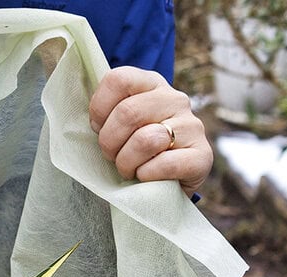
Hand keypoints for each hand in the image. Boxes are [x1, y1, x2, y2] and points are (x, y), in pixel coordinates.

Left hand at [88, 66, 211, 195]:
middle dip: (110, 143)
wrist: (162, 188)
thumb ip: (104, 110)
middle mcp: (175, 98)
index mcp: (151, 84)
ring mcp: (193, 126)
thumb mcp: (116, 126)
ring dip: (127, 163)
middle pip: (128, 113)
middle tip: (112, 156)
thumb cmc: (131, 152)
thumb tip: (85, 107)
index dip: (99, 109)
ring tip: (130, 169)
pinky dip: (147, 176)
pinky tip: (147, 177)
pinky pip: (165, 164)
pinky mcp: (202, 155)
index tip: (98, 128)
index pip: (118, 79)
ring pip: (145, 140)